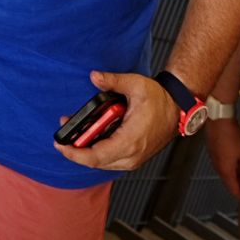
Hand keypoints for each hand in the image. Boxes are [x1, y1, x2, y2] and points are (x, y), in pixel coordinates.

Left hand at [54, 70, 178, 171]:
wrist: (178, 110)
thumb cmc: (160, 100)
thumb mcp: (136, 85)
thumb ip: (112, 81)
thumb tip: (94, 77)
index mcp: (130, 141)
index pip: (96, 156)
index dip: (74, 153)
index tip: (60, 144)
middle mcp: (131, 155)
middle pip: (95, 162)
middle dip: (75, 150)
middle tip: (62, 135)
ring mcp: (133, 159)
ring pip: (101, 163)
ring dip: (85, 151)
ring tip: (73, 133)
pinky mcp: (134, 157)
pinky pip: (109, 160)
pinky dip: (96, 151)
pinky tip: (89, 137)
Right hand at [204, 115, 239, 199]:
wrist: (218, 120)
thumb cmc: (233, 136)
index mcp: (226, 170)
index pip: (233, 189)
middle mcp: (217, 168)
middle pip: (227, 183)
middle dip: (237, 187)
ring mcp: (213, 160)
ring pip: (223, 175)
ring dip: (232, 179)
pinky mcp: (211, 153)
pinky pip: (220, 167)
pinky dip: (227, 170)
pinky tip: (233, 166)